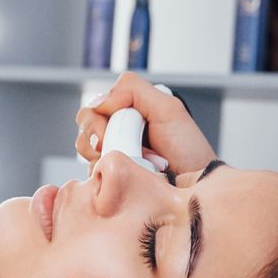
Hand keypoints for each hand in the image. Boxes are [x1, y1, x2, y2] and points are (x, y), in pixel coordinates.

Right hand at [75, 71, 216, 176]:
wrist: (193, 187)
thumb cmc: (188, 150)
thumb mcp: (168, 109)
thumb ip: (133, 90)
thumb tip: (98, 101)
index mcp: (129, 110)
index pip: (94, 107)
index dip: (96, 120)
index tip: (112, 132)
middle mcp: (117, 129)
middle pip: (84, 126)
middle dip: (96, 137)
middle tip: (118, 148)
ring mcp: (113, 155)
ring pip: (84, 149)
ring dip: (101, 156)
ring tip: (130, 162)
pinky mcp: (111, 178)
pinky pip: (91, 173)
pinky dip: (102, 174)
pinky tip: (123, 177)